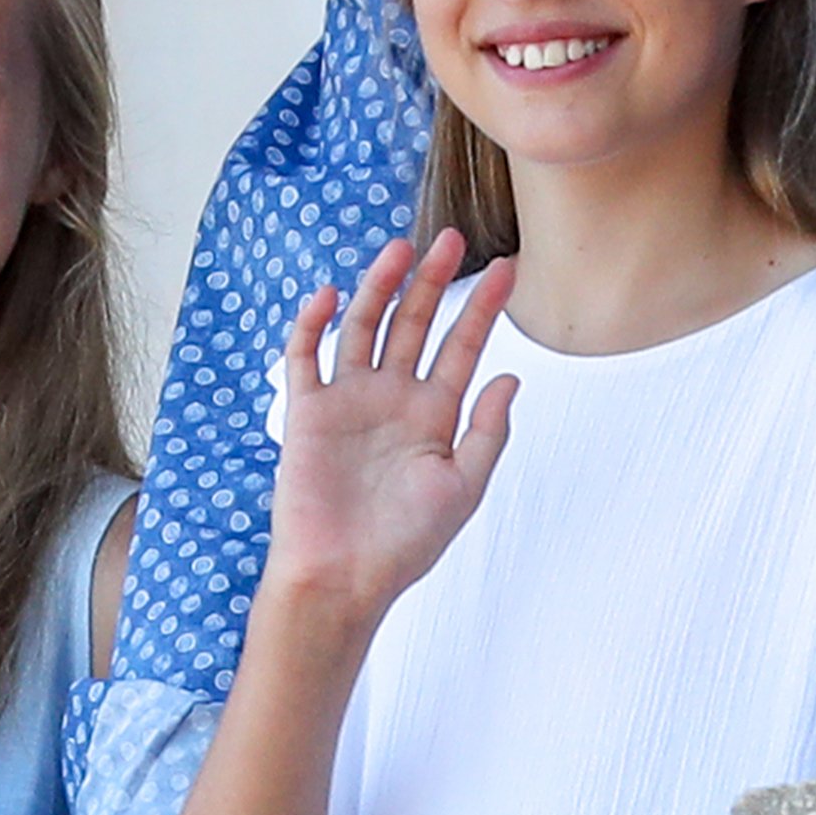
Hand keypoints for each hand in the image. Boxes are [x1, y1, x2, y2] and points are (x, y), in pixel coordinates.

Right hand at [261, 233, 517, 634]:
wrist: (343, 576)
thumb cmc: (405, 543)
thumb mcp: (463, 487)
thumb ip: (487, 431)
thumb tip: (510, 377)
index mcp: (433, 416)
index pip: (462, 347)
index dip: (484, 308)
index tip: (510, 269)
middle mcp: (391, 399)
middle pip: (414, 324)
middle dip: (433, 281)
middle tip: (452, 238)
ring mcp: (348, 401)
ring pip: (363, 328)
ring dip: (378, 288)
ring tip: (399, 250)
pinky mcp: (306, 413)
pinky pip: (305, 358)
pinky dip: (313, 325)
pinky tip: (329, 295)